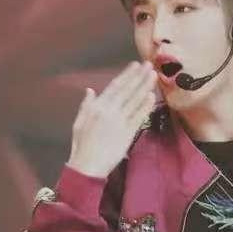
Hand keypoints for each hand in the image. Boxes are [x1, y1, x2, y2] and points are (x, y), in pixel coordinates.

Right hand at [67, 61, 156, 177]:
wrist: (87, 166)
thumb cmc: (81, 146)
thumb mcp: (79, 122)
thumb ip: (86, 105)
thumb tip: (90, 90)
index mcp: (97, 107)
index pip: (115, 86)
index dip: (126, 75)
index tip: (135, 65)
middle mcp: (109, 111)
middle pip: (127, 90)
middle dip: (139, 76)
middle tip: (149, 64)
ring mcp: (119, 122)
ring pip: (135, 100)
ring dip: (145, 87)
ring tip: (153, 76)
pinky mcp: (127, 133)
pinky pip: (138, 117)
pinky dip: (145, 106)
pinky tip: (152, 96)